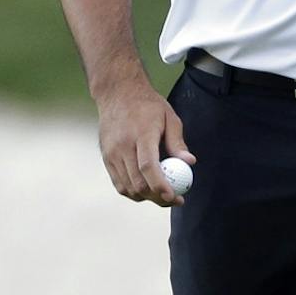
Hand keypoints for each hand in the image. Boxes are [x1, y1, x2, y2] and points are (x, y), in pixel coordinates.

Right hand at [95, 75, 193, 207]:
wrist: (117, 94)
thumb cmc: (149, 106)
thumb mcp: (169, 118)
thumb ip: (178, 142)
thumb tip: (190, 162)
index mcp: (141, 135)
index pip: (148, 167)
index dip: (160, 186)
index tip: (174, 197)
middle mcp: (122, 146)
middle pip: (138, 182)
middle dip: (157, 197)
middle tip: (175, 200)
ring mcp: (111, 153)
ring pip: (127, 187)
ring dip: (146, 197)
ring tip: (163, 196)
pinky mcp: (106, 158)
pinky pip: (119, 183)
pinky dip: (133, 191)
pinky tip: (147, 190)